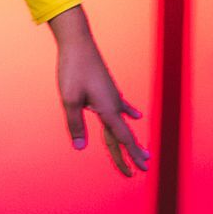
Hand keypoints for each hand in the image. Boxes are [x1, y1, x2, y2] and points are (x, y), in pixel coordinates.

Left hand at [49, 7, 150, 176]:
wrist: (78, 43)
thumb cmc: (72, 69)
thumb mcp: (69, 99)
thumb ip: (75, 124)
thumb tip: (80, 147)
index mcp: (107, 109)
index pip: (121, 139)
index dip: (130, 156)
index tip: (141, 170)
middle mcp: (113, 104)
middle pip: (122, 134)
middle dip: (130, 153)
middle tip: (141, 170)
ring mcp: (112, 95)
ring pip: (122, 122)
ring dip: (130, 138)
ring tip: (143, 150)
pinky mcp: (108, 87)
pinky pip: (121, 105)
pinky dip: (128, 112)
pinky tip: (137, 115)